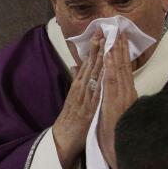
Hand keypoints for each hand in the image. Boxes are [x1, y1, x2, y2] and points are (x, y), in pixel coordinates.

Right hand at [52, 31, 103, 168]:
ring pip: (92, 74)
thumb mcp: (72, 97)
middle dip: (97, 46)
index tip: (100, 31)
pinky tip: (105, 69)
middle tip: (103, 29)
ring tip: (104, 42)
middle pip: (90, 64)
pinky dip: (100, 79)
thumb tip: (76, 65)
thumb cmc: (70, 119)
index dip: (95, 47)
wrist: (62, 139)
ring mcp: (83, 97)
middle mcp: (80, 88)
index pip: (88, 63)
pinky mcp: (87, 108)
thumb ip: (76, 80)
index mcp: (78, 85)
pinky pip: (95, 91)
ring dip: (99, 57)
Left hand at [97, 34, 137, 168]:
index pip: (125, 70)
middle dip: (122, 48)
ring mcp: (122, 97)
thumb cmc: (115, 133)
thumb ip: (115, 99)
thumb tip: (113, 88)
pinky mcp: (115, 103)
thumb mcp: (114, 113)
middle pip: (124, 67)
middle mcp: (127, 94)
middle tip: (119, 30)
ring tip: (116, 37)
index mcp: (126, 95)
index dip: (122, 54)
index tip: (120, 38)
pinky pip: (112, 83)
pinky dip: (112, 68)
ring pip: (120, 71)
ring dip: (118, 53)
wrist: (118, 150)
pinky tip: (110, 57)